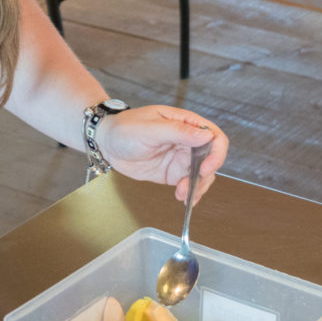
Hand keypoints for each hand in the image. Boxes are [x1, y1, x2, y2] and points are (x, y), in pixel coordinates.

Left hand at [101, 106, 227, 203]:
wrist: (105, 143)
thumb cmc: (123, 128)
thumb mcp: (149, 129)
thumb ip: (177, 132)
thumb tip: (206, 135)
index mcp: (184, 122)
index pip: (213, 135)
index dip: (216, 153)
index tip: (206, 168)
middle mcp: (187, 140)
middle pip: (212, 159)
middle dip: (205, 175)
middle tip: (189, 185)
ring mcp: (181, 157)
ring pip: (203, 175)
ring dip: (197, 187)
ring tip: (181, 193)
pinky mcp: (174, 172)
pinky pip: (190, 184)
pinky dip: (190, 193)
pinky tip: (184, 198)